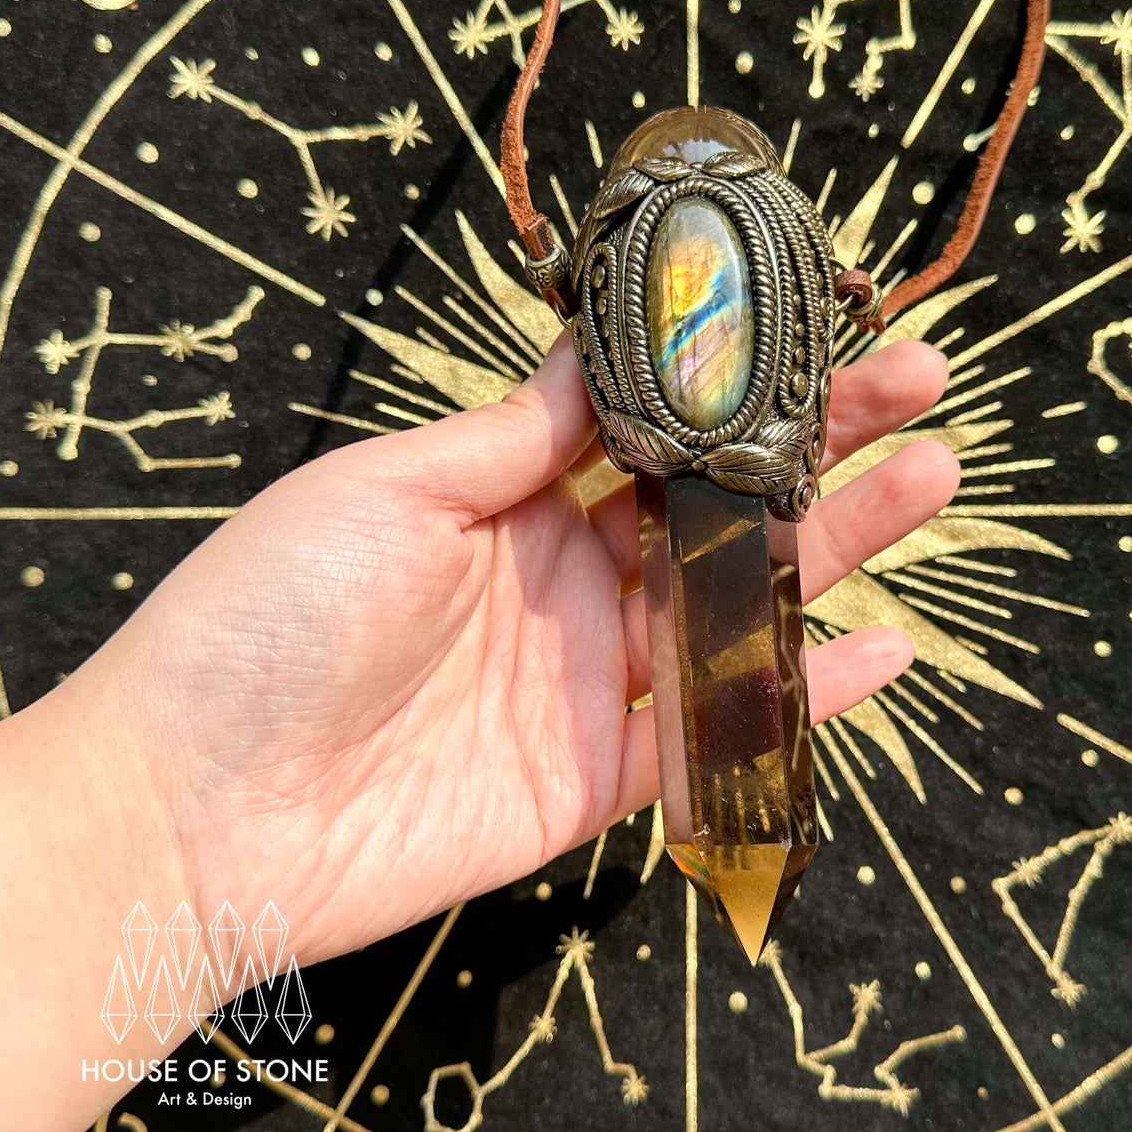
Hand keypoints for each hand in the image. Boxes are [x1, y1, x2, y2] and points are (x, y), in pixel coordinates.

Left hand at [54, 335, 956, 965]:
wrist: (197, 812)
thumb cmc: (268, 618)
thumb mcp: (387, 490)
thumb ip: (511, 436)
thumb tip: (596, 359)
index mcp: (511, 495)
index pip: (651, 423)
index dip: (730, 376)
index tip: (812, 319)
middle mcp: (566, 577)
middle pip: (717, 504)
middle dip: (818, 441)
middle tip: (918, 382)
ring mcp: (591, 677)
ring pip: (738, 603)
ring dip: (840, 545)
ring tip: (934, 477)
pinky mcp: (600, 777)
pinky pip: (716, 734)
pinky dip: (804, 698)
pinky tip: (885, 648)